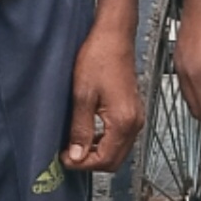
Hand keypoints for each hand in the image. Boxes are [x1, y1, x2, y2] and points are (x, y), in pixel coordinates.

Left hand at [62, 20, 144, 175]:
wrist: (113, 37)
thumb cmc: (99, 58)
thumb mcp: (82, 96)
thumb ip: (80, 129)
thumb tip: (77, 155)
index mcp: (123, 121)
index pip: (104, 159)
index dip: (82, 163)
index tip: (65, 158)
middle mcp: (134, 122)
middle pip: (114, 161)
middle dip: (90, 162)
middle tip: (69, 155)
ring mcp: (135, 117)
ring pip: (118, 151)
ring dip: (97, 153)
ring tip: (75, 146)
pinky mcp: (132, 111)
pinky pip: (120, 138)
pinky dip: (104, 143)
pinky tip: (88, 135)